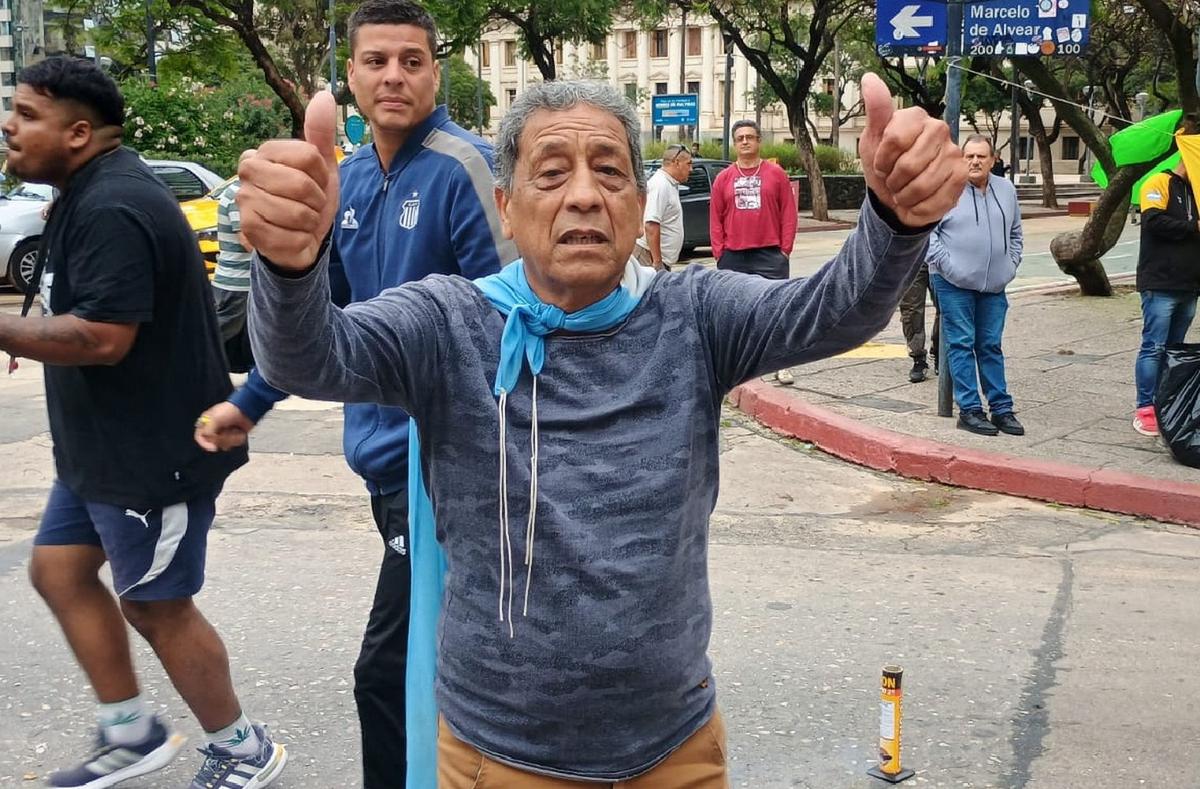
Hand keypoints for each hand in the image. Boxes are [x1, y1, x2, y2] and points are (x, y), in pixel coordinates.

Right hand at [194, 401, 254, 451]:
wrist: (247, 409)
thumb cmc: (230, 410)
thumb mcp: (215, 418)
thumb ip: (208, 430)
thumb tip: (208, 439)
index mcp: (207, 423)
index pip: (200, 436)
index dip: (205, 443)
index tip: (213, 448)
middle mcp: (214, 429)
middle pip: (213, 442)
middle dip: (223, 439)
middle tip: (228, 431)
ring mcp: (224, 433)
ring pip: (224, 445)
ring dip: (232, 438)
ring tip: (235, 430)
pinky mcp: (234, 436)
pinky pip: (234, 444)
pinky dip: (238, 438)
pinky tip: (240, 431)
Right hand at [237, 91, 339, 269]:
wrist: (302, 238)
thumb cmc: (309, 200)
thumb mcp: (322, 166)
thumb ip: (321, 132)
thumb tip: (324, 95)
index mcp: (265, 151)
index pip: (309, 156)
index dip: (322, 175)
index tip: (316, 183)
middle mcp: (247, 171)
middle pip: (301, 183)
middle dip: (316, 201)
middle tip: (309, 204)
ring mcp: (244, 199)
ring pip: (297, 212)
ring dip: (309, 222)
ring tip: (300, 221)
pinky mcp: (248, 228)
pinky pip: (290, 233)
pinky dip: (301, 239)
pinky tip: (292, 236)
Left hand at [858, 73, 966, 227]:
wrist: (895, 198)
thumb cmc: (884, 167)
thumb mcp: (872, 140)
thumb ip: (875, 111)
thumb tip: (869, 78)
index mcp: (916, 118)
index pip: (894, 139)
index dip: (882, 160)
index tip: (881, 165)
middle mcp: (939, 130)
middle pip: (908, 165)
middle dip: (894, 181)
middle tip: (894, 180)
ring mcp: (954, 153)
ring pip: (922, 185)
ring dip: (905, 196)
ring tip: (905, 191)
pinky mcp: (962, 176)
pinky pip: (935, 199)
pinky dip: (919, 207)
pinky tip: (918, 200)